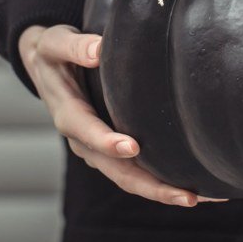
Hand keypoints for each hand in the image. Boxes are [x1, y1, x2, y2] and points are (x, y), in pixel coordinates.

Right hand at [19, 24, 223, 205]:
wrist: (44, 67)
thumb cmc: (53, 54)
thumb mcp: (55, 44)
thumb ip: (76, 46)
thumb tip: (99, 49)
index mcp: (68, 115)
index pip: (88, 133)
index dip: (107, 142)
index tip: (132, 147)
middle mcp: (83, 140)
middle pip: (116, 171)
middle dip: (151, 187)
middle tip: (188, 196)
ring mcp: (97, 149)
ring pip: (129, 178)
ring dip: (161, 191)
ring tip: (198, 197)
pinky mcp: (110, 150)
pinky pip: (135, 171)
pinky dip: (160, 181)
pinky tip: (190, 185)